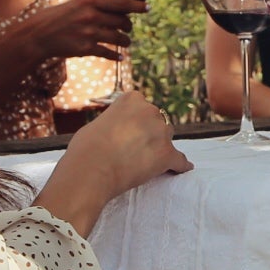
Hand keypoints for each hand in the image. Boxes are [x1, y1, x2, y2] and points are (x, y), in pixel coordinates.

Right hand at [16, 0, 144, 61]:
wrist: (38, 35)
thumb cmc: (57, 17)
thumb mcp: (76, 3)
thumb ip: (95, 4)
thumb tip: (119, 8)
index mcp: (90, 0)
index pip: (121, 2)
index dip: (138, 6)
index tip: (148, 8)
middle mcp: (92, 15)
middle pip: (122, 21)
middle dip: (128, 26)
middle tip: (128, 28)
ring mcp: (89, 32)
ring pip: (118, 38)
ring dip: (125, 41)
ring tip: (126, 42)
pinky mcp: (86, 48)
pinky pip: (108, 52)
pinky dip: (116, 56)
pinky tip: (120, 57)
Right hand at [33, 93, 191, 235]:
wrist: (91, 170)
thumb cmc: (86, 148)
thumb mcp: (98, 123)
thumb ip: (115, 121)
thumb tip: (116, 129)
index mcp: (132, 99)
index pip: (142, 106)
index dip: (136, 121)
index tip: (129, 132)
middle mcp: (150, 111)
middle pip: (157, 121)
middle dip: (149, 133)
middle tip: (134, 149)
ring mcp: (161, 132)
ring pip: (167, 138)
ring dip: (160, 147)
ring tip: (147, 162)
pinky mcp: (167, 154)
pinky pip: (180, 160)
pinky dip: (180, 165)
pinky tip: (184, 168)